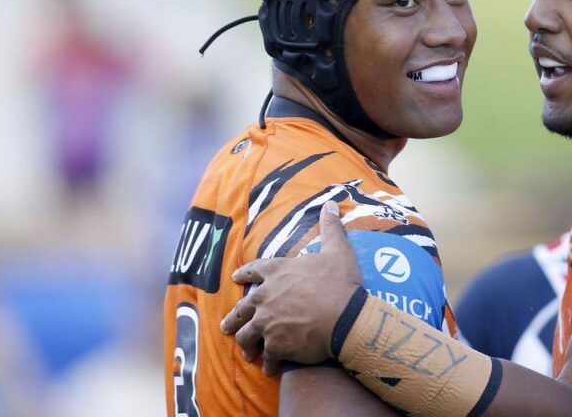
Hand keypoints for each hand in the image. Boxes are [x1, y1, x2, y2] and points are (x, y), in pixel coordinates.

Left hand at [220, 201, 362, 374]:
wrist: (345, 318)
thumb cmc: (341, 283)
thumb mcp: (338, 250)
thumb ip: (331, 227)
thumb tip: (332, 203)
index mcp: (277, 272)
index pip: (253, 271)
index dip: (244, 275)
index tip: (236, 279)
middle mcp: (265, 297)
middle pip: (242, 308)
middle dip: (234, 318)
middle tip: (227, 325)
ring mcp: (267, 322)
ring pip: (247, 334)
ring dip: (246, 343)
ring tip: (246, 351)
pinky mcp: (275, 345)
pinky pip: (266, 356)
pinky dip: (267, 362)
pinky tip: (269, 368)